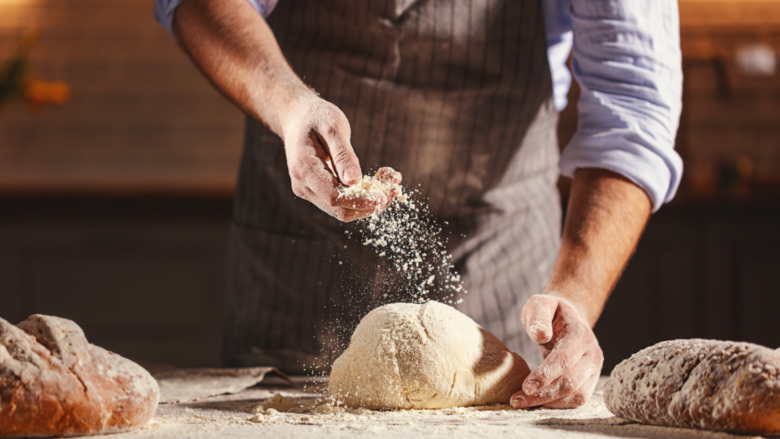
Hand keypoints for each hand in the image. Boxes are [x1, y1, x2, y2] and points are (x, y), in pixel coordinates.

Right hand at [281, 97, 396, 220]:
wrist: (298, 117)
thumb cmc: (316, 117)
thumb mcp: (333, 128)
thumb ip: (343, 155)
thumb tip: (355, 181)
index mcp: (304, 170)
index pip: (334, 197)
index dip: (361, 201)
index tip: (384, 195)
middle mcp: (304, 186)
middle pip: (340, 211)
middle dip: (370, 205)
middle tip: (395, 190)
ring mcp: (309, 191)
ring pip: (343, 210)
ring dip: (370, 202)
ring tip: (392, 182)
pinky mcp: (318, 191)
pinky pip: (342, 201)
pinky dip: (363, 195)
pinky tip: (380, 180)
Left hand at [510, 294, 603, 408]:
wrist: (570, 318)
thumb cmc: (551, 312)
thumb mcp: (540, 304)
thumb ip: (538, 316)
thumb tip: (540, 334)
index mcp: (580, 335)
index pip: (564, 359)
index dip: (545, 375)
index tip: (525, 386)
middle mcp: (592, 354)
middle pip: (570, 381)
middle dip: (543, 394)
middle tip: (517, 400)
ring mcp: (593, 370)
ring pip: (575, 395)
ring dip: (548, 403)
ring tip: (522, 403)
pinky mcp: (589, 381)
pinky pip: (576, 399)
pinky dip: (556, 405)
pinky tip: (536, 402)